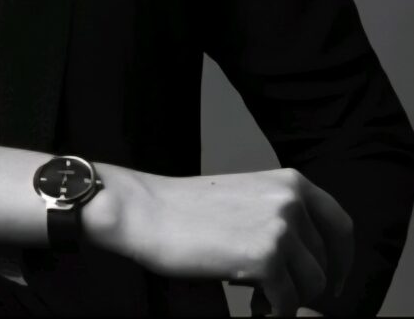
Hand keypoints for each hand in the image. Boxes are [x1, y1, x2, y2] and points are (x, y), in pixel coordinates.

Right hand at [97, 164, 352, 316]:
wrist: (145, 211)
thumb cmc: (186, 209)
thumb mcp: (246, 197)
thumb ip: (281, 215)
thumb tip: (312, 261)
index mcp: (289, 182)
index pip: (340, 226)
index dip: (341, 260)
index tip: (331, 281)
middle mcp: (291, 200)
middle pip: (326, 263)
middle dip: (306, 286)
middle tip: (277, 295)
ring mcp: (281, 228)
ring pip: (312, 286)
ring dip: (287, 299)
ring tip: (255, 297)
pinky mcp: (265, 258)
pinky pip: (288, 303)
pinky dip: (271, 310)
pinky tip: (248, 304)